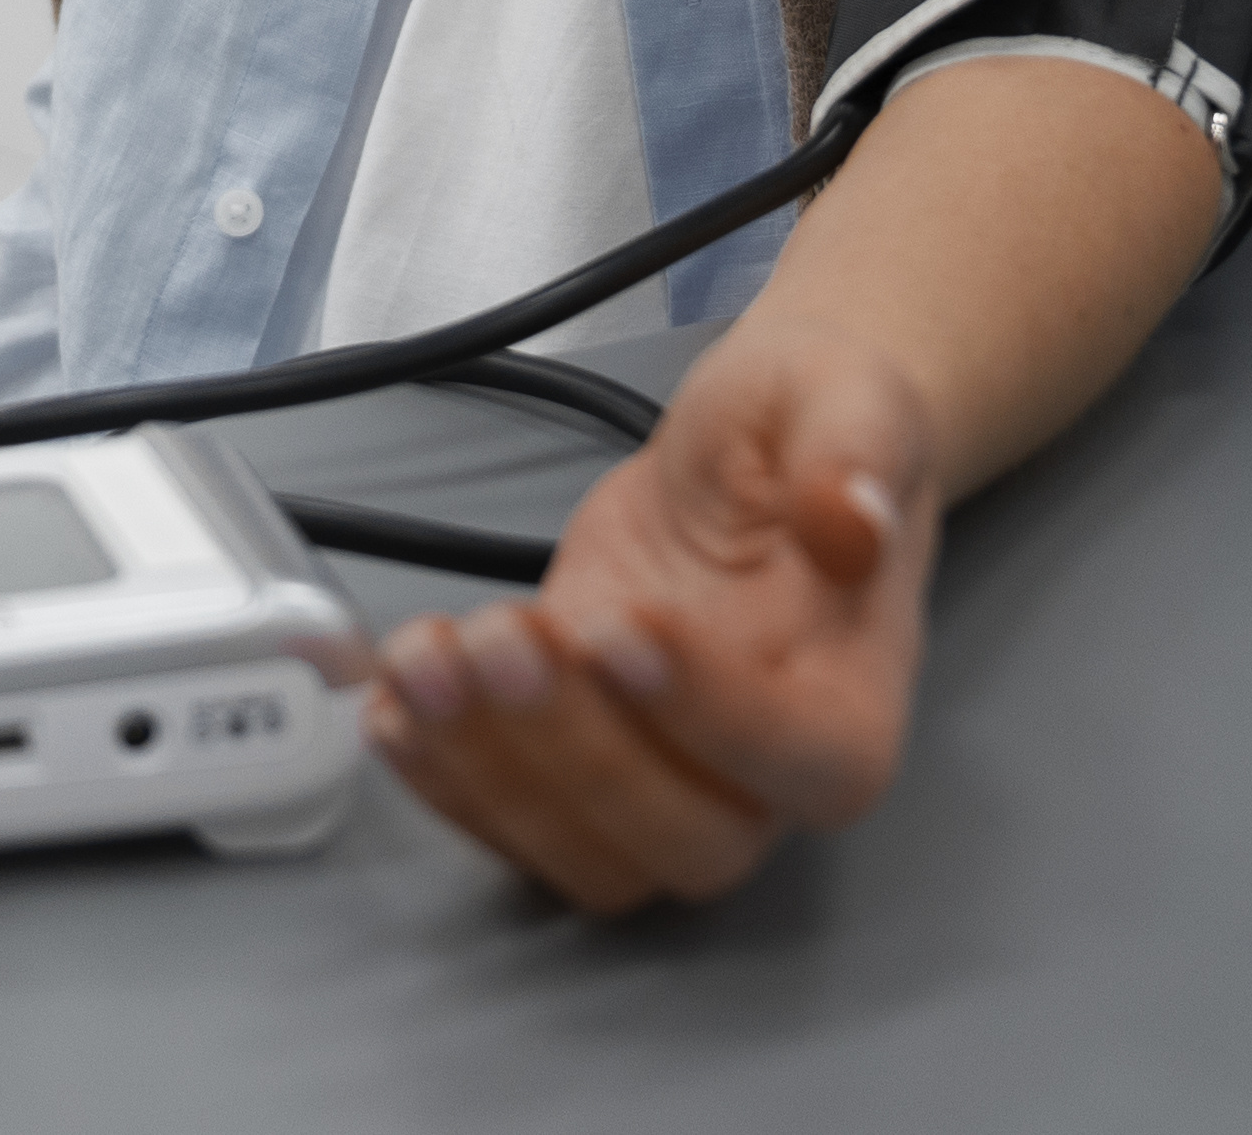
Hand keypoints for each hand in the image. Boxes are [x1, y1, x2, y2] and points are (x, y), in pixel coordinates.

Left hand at [359, 316, 939, 914]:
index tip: (619, 628)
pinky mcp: (580, 763)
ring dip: (489, 770)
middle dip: (575, 751)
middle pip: (689, 842)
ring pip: (590, 855)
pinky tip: (391, 698)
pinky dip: (441, 777)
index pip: (807, 764)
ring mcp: (669, 781)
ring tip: (427, 654)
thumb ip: (860, 450)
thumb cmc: (810, 428)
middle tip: (502, 636)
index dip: (711, 718)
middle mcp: (768, 776)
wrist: (753, 452)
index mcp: (857, 699)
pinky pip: (515, 826)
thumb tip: (852, 516)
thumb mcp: (846, 395)